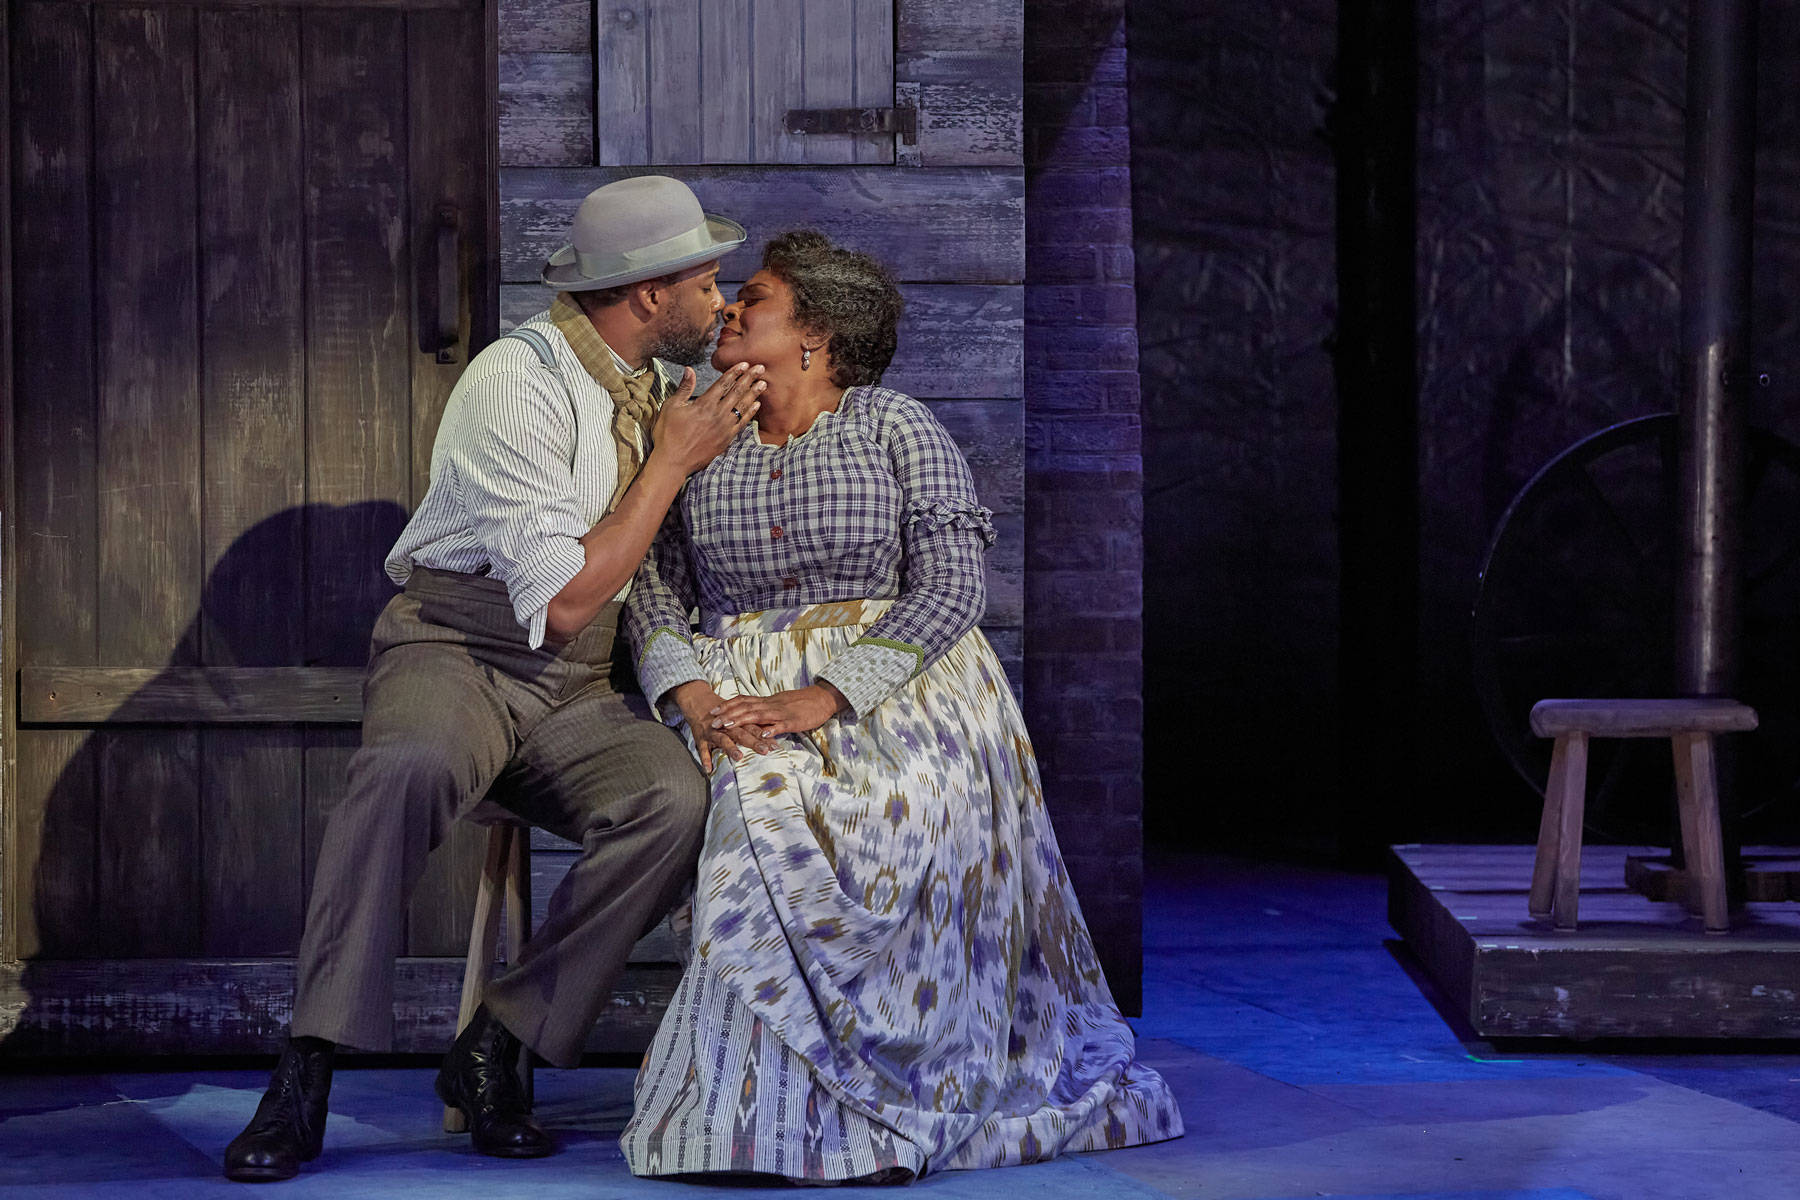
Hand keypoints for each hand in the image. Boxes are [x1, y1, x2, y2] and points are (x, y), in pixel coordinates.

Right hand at [651, 363, 763, 475]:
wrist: (673, 462)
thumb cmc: (668, 434)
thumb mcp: (671, 407)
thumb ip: (684, 388)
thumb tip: (689, 369)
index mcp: (704, 404)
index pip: (723, 384)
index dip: (735, 372)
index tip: (744, 364)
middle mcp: (717, 414)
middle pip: (737, 392)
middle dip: (749, 378)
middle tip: (760, 368)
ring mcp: (724, 427)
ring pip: (742, 406)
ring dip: (753, 394)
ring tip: (763, 383)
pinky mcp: (726, 439)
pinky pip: (742, 423)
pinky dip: (750, 413)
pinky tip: (757, 405)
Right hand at [670, 680, 773, 772]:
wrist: (698, 702)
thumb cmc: (723, 713)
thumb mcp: (738, 717)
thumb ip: (752, 726)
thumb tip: (771, 736)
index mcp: (738, 722)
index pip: (753, 729)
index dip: (764, 737)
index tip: (775, 746)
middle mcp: (726, 727)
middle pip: (741, 734)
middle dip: (753, 742)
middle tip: (764, 751)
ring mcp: (713, 732)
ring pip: (722, 739)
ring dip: (730, 748)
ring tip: (739, 757)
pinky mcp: (700, 738)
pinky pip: (702, 749)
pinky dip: (705, 759)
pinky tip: (709, 769)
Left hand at [709, 683, 845, 739]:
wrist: (822, 698)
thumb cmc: (802, 704)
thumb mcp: (780, 705)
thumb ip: (767, 711)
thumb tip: (752, 719)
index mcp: (767, 702)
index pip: (743, 701)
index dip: (728, 705)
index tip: (713, 711)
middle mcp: (771, 705)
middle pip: (746, 707)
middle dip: (728, 714)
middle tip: (713, 721)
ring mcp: (781, 713)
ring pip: (758, 715)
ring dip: (742, 720)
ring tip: (728, 726)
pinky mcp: (793, 721)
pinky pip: (780, 725)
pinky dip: (770, 730)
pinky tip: (761, 736)